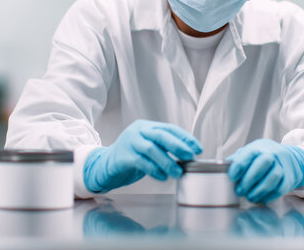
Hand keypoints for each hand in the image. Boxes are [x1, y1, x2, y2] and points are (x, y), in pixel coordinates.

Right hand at [84, 120, 202, 192]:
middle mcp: (137, 131)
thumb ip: (164, 147)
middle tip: (190, 156)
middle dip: (178, 146)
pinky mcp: (123, 157)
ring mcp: (129, 143)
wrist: (105, 165)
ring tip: (178, 172)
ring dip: (167, 161)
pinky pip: (142, 162)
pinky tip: (162, 176)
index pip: (169, 128)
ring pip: (152, 149)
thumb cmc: (131, 157)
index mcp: (146, 127)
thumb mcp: (148, 147)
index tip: (197, 148)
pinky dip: (154, 170)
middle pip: (160, 135)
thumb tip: (188, 154)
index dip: (185, 138)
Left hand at [227, 139, 303, 203]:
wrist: (290, 159)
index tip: (232, 177)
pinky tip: (261, 198)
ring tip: (250, 197)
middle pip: (263, 163)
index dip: (239, 166)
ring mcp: (282, 166)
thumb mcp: (251, 152)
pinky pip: (280, 188)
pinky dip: (269, 196)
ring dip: (259, 190)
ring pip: (273, 177)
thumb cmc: (265, 156)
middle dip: (249, 179)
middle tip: (240, 190)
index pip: (249, 154)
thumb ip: (238, 159)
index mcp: (259, 148)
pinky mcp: (289, 179)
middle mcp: (272, 154)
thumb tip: (224, 166)